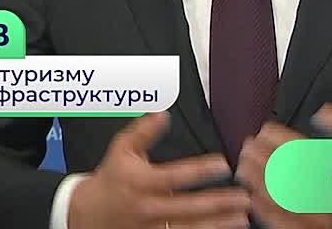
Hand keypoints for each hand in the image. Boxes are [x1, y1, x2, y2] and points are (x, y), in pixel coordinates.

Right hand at [68, 111, 251, 228]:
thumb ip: (143, 132)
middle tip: (243, 197)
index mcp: (142, 182)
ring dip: (217, 225)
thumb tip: (163, 114)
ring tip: (241, 219)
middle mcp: (148, 208)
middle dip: (218, 203)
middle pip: (188, 207)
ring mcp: (152, 228)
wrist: (87, 215)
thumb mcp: (121, 150)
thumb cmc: (111, 180)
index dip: (200, 170)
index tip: (223, 164)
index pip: (175, 176)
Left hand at [235, 103, 331, 228]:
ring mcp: (321, 218)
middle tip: (248, 147)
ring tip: (245, 169)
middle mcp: (328, 195)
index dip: (277, 136)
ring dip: (258, 181)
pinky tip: (255, 199)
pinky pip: (283, 224)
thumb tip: (324, 112)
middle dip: (261, 156)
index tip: (266, 130)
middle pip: (284, 172)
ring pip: (279, 199)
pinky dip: (265, 210)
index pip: (300, 148)